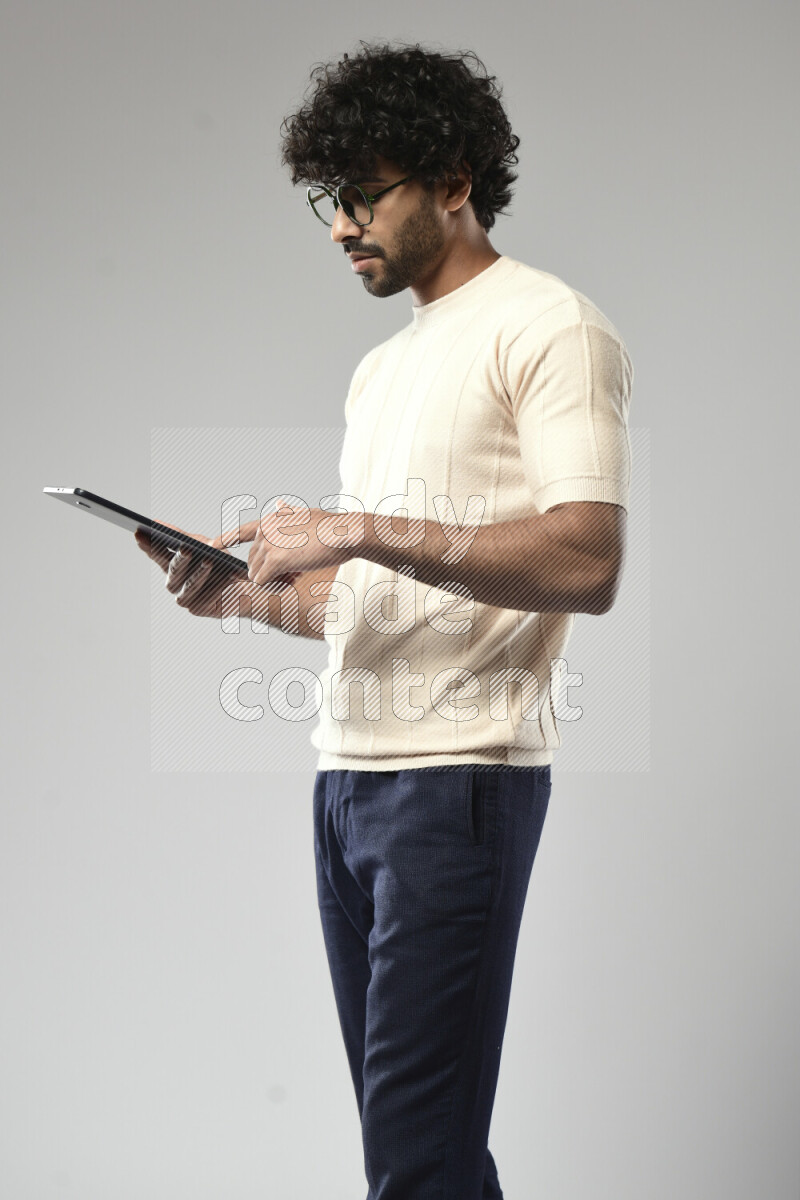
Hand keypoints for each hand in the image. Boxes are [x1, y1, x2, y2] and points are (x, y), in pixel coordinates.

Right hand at [133, 519, 269, 618]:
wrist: (240, 589)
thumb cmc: (219, 565)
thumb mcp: (204, 546)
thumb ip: (185, 537)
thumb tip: (158, 523)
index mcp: (171, 565)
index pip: (156, 554)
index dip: (147, 545)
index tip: (139, 533)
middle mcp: (173, 583)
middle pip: (173, 570)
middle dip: (180, 559)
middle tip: (186, 548)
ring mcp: (184, 598)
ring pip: (190, 585)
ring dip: (200, 572)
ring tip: (209, 560)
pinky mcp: (198, 609)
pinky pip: (208, 596)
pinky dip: (220, 585)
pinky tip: (229, 575)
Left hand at [232, 498, 360, 585]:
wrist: (344, 534)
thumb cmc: (331, 526)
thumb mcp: (306, 514)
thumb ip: (289, 513)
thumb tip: (279, 504)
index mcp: (272, 519)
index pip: (241, 531)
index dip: (224, 539)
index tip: (211, 545)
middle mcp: (265, 530)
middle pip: (252, 560)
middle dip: (267, 571)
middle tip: (291, 576)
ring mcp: (269, 545)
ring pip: (255, 573)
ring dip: (271, 581)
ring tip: (294, 578)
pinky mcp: (275, 560)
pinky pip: (261, 581)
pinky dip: (273, 586)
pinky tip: (291, 582)